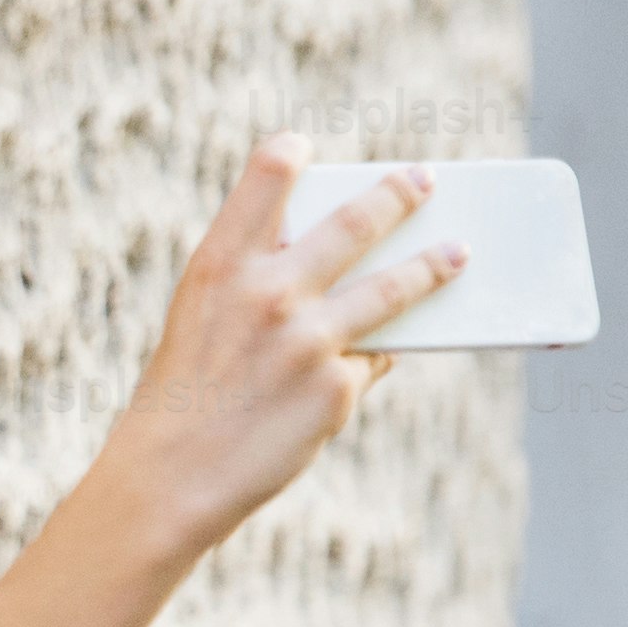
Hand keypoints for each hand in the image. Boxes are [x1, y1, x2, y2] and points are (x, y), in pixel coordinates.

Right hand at [83, 143, 465, 554]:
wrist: (169, 478)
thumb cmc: (183, 395)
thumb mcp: (201, 317)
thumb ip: (257, 281)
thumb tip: (340, 264)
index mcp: (221, 264)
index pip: (268, 174)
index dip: (291, 153)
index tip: (307, 148)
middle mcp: (269, 290)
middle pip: (356, 221)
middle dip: (397, 195)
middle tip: (421, 181)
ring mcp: (310, 338)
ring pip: (394, 286)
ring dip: (433, 265)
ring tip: (458, 253)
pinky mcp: (338, 385)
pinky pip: (376, 355)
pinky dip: (376, 354)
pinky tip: (378, 357)